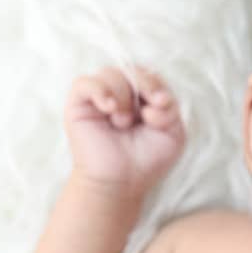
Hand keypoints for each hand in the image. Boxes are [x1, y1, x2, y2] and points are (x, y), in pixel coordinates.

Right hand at [63, 66, 184, 193]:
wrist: (121, 184)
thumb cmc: (146, 161)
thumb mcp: (173, 134)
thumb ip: (171, 110)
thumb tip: (152, 100)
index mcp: (142, 97)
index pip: (150, 74)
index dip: (156, 84)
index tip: (162, 104)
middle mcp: (120, 94)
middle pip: (131, 69)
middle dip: (144, 86)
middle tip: (146, 113)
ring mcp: (98, 98)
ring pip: (110, 73)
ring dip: (122, 96)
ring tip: (123, 122)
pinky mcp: (78, 105)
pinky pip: (84, 83)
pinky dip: (99, 91)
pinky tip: (109, 109)